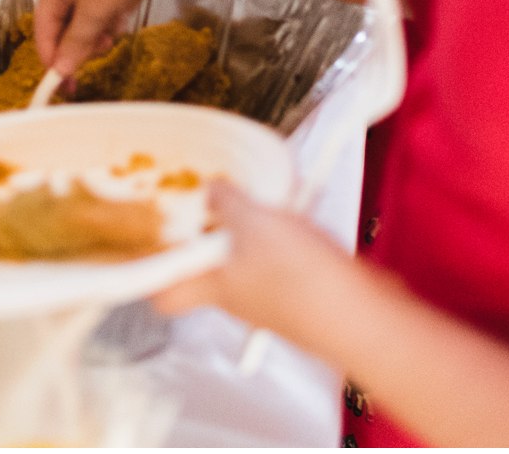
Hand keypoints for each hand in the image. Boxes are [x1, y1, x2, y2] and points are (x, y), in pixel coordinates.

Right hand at [33, 0, 204, 78]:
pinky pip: (102, 9)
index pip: (43, 32)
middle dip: (81, 44)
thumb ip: (75, 43)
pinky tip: (125, 14)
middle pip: (63, 27)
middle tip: (103, 50)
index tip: (66, 87)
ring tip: (116, 29)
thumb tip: (59, 71)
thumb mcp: (95, 11)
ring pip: (85, 20)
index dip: (52, 60)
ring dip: (99, 32)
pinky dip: (111, 17)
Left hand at [152, 181, 353, 333]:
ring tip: (254, 197)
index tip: (148, 239)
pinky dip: (282, 235)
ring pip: (244, 262)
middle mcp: (236, 299)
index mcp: (210, 287)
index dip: (153, 272)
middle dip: (205, 236)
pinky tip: (292, 212)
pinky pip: (280, 261)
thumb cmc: (298, 278)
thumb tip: (211, 192)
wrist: (361, 315)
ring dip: (247, 230)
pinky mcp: (302, 293)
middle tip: (205, 202)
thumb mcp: (252, 220)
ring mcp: (270, 299)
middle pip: (205, 271)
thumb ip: (226, 202)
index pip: (163, 296)